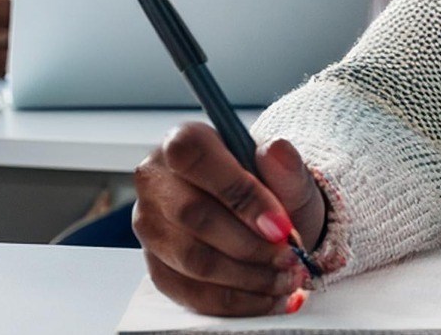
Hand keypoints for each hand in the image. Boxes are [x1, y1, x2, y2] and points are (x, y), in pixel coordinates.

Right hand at [132, 122, 326, 316]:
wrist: (260, 220)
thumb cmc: (268, 190)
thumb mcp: (287, 175)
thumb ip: (285, 167)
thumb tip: (276, 150)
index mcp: (181, 140)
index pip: (194, 156)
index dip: (238, 192)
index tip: (280, 224)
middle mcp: (155, 180)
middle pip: (193, 214)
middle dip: (251, 244)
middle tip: (289, 257)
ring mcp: (150, 226)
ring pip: (193, 259)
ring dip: (247, 277)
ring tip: (285, 277)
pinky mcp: (157, 266)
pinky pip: (191, 293)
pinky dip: (236, 301)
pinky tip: (266, 296)